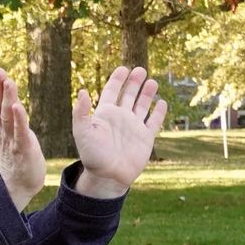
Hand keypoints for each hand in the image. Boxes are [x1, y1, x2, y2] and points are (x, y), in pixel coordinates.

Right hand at [0, 68, 44, 210]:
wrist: (18, 185)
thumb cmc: (18, 157)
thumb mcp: (13, 134)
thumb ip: (10, 119)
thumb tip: (9, 103)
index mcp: (3, 127)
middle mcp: (5, 131)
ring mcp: (13, 139)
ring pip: (8, 116)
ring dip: (8, 98)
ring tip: (9, 81)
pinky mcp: (22, 149)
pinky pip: (20, 132)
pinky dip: (18, 119)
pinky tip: (17, 107)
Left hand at [72, 66, 166, 197]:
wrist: (108, 176)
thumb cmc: (92, 154)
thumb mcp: (82, 131)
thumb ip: (81, 112)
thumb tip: (82, 91)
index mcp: (104, 114)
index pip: (111, 91)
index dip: (117, 80)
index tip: (123, 68)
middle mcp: (119, 118)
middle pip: (128, 95)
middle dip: (134, 82)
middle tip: (140, 69)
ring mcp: (133, 127)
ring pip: (142, 106)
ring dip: (147, 94)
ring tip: (152, 82)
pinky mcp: (145, 138)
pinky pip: (154, 122)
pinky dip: (158, 112)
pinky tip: (162, 102)